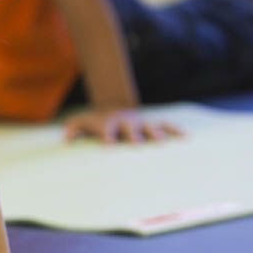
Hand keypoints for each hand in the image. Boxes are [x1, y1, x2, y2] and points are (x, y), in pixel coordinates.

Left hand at [62, 107, 182, 143]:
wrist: (113, 108)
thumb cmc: (96, 121)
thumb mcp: (82, 122)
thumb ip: (73, 128)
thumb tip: (65, 139)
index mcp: (109, 124)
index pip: (107, 130)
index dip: (107, 136)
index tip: (109, 144)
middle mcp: (127, 123)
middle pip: (130, 129)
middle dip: (133, 135)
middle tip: (137, 143)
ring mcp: (141, 123)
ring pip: (150, 127)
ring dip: (155, 134)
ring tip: (162, 142)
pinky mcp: (154, 124)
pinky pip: (167, 125)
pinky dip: (176, 130)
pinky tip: (186, 137)